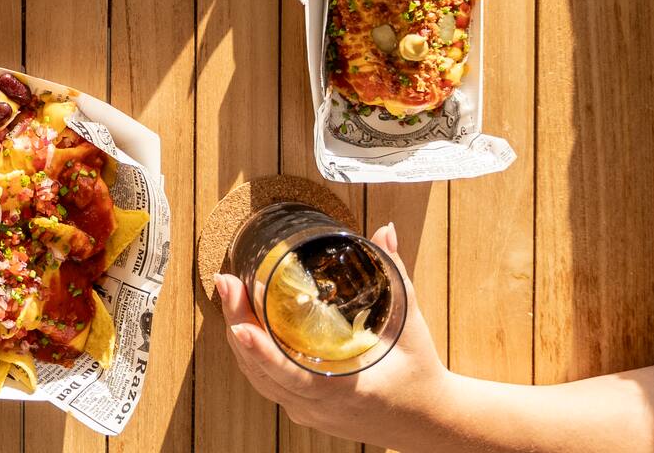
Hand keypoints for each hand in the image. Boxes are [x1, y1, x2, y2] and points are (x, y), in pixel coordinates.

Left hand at [213, 223, 454, 446]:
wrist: (427, 422)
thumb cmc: (419, 374)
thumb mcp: (410, 325)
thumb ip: (395, 275)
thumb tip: (384, 231)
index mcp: (344, 389)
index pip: (289, 374)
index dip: (259, 349)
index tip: (238, 321)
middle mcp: (319, 407)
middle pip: (261, 371)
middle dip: (238, 325)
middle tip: (226, 283)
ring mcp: (308, 413)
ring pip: (258, 379)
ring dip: (239, 339)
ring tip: (228, 295)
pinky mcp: (304, 412)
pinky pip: (267, 385)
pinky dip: (251, 356)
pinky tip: (241, 324)